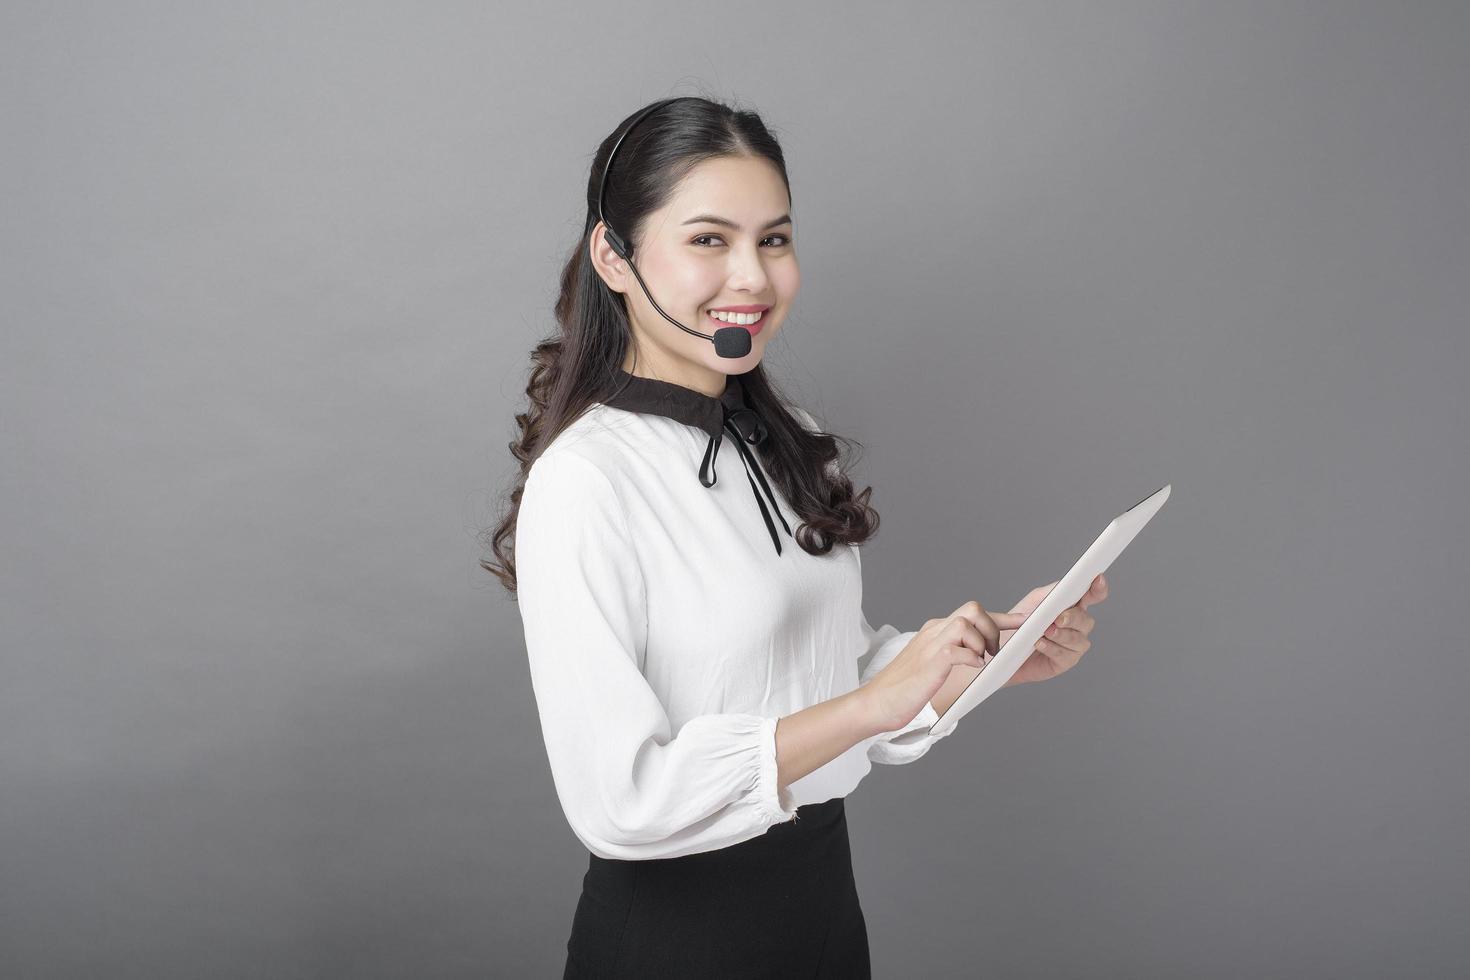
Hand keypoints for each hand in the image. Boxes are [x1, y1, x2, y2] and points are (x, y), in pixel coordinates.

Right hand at [861, 599, 1027, 733]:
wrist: (877, 702)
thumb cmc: (904, 689)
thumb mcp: (932, 665)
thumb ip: (951, 654)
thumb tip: (980, 657)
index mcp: (935, 631)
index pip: (972, 614)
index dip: (1001, 617)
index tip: (1023, 621)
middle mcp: (933, 632)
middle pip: (972, 608)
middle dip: (993, 627)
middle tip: (994, 651)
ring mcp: (930, 645)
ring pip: (965, 623)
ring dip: (981, 642)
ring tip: (981, 661)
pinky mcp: (929, 663)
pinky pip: (957, 650)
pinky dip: (971, 658)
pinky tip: (974, 668)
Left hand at [1000, 574, 1108, 686]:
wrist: (1002, 648)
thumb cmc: (1020, 623)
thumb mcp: (1034, 601)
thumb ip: (1051, 593)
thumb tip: (1063, 588)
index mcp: (1073, 607)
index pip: (1092, 596)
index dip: (1099, 589)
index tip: (1098, 579)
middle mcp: (1077, 626)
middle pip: (1086, 620)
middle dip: (1073, 618)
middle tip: (1059, 618)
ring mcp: (1074, 645)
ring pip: (1078, 640)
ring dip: (1061, 635)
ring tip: (1046, 631)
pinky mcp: (1065, 662)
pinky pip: (1064, 655)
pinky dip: (1052, 648)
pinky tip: (1040, 643)